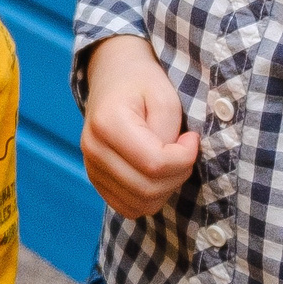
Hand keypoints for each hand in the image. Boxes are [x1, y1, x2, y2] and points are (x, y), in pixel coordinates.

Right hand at [80, 36, 198, 218]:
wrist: (112, 76)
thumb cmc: (141, 82)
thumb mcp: (165, 96)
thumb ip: (170, 133)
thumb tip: (171, 165)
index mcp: (107, 124)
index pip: (154, 164)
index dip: (184, 158)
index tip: (192, 138)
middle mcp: (93, 150)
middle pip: (147, 190)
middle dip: (178, 175)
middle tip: (184, 150)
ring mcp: (90, 168)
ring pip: (140, 205)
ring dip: (165, 188)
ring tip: (170, 160)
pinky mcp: (96, 180)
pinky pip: (128, 208)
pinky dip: (149, 197)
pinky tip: (156, 173)